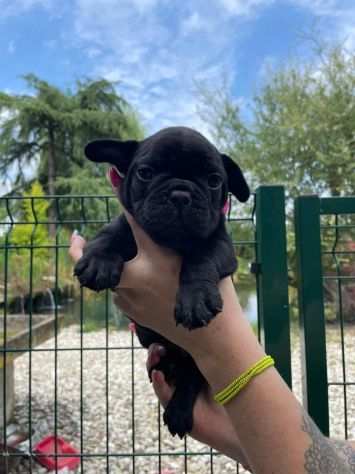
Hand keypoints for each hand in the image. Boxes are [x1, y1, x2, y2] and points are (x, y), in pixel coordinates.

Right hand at [147, 344, 251, 471]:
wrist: (236, 418)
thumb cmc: (229, 387)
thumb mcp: (216, 364)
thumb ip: (205, 350)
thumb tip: (195, 330)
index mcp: (186, 364)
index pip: (170, 350)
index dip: (165, 341)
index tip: (166, 333)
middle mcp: (178, 376)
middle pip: (160, 360)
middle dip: (155, 351)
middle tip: (158, 347)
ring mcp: (173, 390)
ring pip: (157, 374)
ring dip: (153, 364)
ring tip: (155, 356)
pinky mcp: (172, 405)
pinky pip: (162, 393)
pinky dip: (158, 383)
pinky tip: (158, 374)